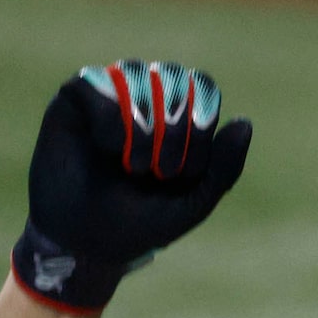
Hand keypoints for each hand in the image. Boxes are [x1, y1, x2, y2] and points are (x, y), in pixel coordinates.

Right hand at [11, 61, 252, 310]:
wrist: (87, 245)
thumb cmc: (140, 224)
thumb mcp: (192, 203)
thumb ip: (223, 168)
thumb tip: (244, 122)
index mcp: (179, 114)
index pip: (202, 87)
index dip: (201, 121)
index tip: (186, 172)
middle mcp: (145, 94)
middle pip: (173, 75)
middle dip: (174, 127)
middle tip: (161, 173)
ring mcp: (109, 92)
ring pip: (136, 72)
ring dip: (142, 124)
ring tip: (134, 167)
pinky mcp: (73, 99)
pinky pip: (94, 80)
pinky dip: (108, 116)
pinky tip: (108, 150)